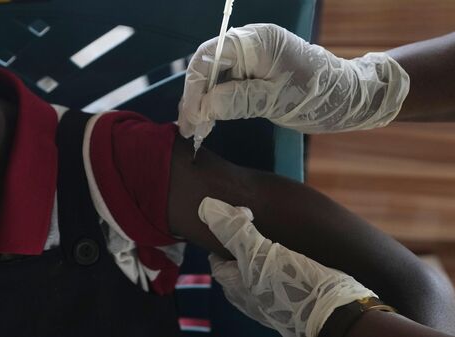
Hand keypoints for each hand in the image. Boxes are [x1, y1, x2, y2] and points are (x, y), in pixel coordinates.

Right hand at [179, 24, 409, 137]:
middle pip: (208, 65)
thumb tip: (203, 107)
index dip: (195, 88)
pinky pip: (227, 82)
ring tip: (197, 128)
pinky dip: (216, 101)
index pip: (210, 58)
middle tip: (189, 128)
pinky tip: (210, 120)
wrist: (350, 98)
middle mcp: (251, 42)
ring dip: (203, 101)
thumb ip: (238, 101)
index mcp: (258, 42)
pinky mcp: (255, 70)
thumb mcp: (277, 101)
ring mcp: (252, 56)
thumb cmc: (319, 96)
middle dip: (195, 96)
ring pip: (214, 75)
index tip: (190, 118)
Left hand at [199, 197, 375, 336]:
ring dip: (265, 251)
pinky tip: (295, 251)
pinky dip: (282, 262)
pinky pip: (278, 276)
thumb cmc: (292, 286)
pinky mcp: (290, 299)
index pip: (216, 256)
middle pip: (236, 262)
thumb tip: (208, 208)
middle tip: (257, 222)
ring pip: (258, 268)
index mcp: (232, 285)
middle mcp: (246, 295)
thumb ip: (234, 231)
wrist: (335, 315)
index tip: (236, 218)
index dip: (223, 235)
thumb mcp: (259, 253)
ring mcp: (268, 299)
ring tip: (277, 233)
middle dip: (243, 243)